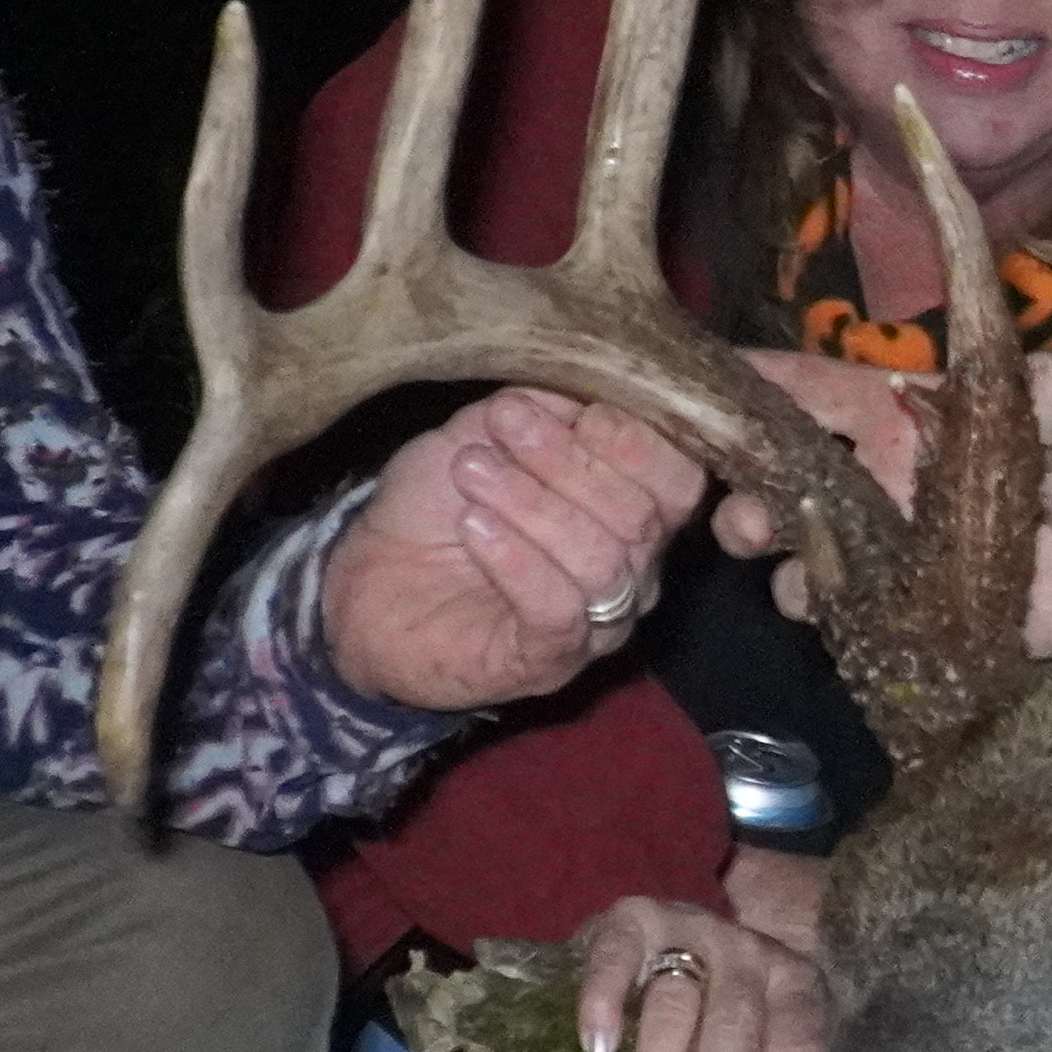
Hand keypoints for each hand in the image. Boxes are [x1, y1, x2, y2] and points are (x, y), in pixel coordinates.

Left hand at [319, 390, 707, 712]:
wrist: (371, 578)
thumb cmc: (439, 504)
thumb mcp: (488, 432)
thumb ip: (545, 407)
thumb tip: (583, 391)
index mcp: (635, 510)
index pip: (679, 480)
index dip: (635, 441)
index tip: (569, 409)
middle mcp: (634, 570)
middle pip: (639, 516)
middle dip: (567, 462)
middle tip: (502, 428)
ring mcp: (598, 622)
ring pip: (601, 561)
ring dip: (531, 504)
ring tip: (471, 473)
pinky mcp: (549, 661)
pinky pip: (558, 609)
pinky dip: (516, 560)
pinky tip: (475, 528)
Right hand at [574, 876, 824, 1051]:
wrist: (678, 932)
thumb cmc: (720, 1011)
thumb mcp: (756, 1038)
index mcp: (791, 980)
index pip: (796, 1033)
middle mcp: (747, 950)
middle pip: (734, 1020)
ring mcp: (691, 928)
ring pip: (676, 999)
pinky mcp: (635, 918)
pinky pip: (618, 956)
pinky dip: (604, 1000)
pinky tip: (598, 1047)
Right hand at [726, 349, 1051, 655]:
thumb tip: (1042, 373)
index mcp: (916, 419)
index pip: (823, 392)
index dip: (764, 384)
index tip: (710, 384)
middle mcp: (888, 480)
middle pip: (792, 474)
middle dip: (750, 484)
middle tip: (738, 508)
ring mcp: (895, 550)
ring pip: (806, 546)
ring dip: (775, 551)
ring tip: (770, 554)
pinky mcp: (913, 613)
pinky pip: (848, 615)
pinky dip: (824, 612)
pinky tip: (818, 609)